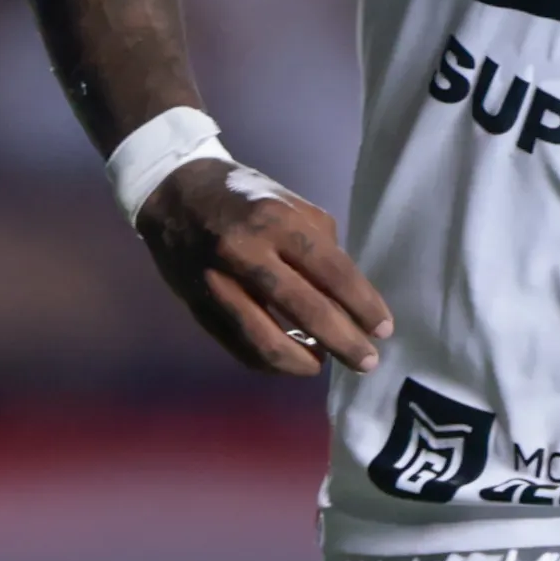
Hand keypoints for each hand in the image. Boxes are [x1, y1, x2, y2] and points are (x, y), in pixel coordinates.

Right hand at [136, 158, 392, 376]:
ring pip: (266, 340)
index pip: (331, 271)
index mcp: (276, 221)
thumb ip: (321, 247)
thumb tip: (350, 297)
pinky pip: (240, 347)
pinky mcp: (199, 307)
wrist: (176, 195)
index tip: (384, 330)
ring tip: (325, 364)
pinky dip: (270, 361)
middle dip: (343, 342)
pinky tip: (292, 360)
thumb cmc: (247, 199)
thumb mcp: (290, 205)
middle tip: (368, 362)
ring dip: (303, 361)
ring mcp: (218, 284)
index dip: (362, 305)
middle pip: (305, 309)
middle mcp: (245, 252)